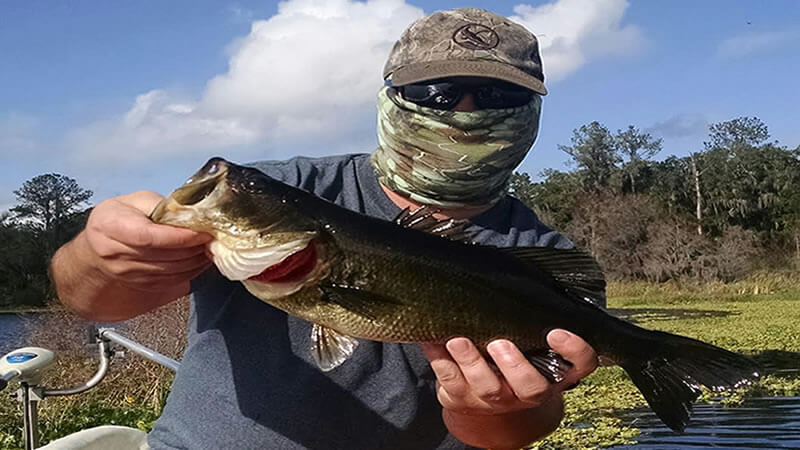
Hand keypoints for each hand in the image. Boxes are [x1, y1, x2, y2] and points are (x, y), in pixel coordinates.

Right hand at [80, 191, 212, 291]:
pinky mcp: (142, 284)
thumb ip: (161, 205)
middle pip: (164, 256)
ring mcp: (128, 274)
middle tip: (213, 236)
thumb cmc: (119, 217)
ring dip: (196, 260)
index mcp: (110, 227)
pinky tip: (202, 258)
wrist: (98, 248)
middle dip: (194, 248)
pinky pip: (173, 280)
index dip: (179, 237)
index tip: (202, 232)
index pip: (149, 237)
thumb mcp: (135, 201)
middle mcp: (116, 254)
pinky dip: (192, 271)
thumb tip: (192, 213)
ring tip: (210, 246)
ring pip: (172, 271)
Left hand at [421, 330, 596, 446]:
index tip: (555, 331)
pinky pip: (451, 383)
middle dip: (515, 366)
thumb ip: (528, 313)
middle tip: (500, 343)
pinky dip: (439, 360)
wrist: (479, 391)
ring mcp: (496, 399)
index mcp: (554, 370)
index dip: (574, 350)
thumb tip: (518, 271)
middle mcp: (529, 391)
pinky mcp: (464, 400)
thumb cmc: (508, 351)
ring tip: (457, 340)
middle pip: (531, 387)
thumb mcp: (526, 334)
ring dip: (471, 363)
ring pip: (487, 388)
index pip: (581, 364)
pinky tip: (432, 340)